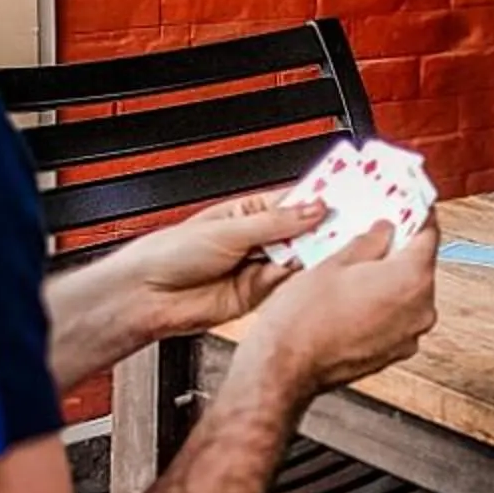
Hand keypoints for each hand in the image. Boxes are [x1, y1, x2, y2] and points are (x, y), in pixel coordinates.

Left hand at [104, 191, 328, 336]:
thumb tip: (313, 208)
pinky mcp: (257, 294)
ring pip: (298, 257)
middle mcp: (255, 238)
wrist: (147, 296)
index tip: (343, 196)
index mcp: (246, 213)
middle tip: (346, 222)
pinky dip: (300, 277)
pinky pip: (287, 283)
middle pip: (300, 230)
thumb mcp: (228, 230)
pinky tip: (308, 268)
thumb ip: (274, 223)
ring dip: (312, 252)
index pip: (291, 201)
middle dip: (320, 227)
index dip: (317, 199)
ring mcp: (257, 266)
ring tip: (330, 244)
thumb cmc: (170, 253)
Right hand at [233, 217, 441, 401]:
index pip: (429, 234)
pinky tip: (354, 298)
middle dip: (399, 249)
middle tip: (376, 233)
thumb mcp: (333, 263)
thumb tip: (383, 232)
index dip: (417, 215)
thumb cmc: (302, 322)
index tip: (411, 206)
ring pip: (408, 294)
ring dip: (389, 279)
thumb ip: (368, 241)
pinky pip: (396, 318)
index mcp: (411, 280)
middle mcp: (420, 311)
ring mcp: (409, 336)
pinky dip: (382, 305)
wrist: (283, 369)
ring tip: (357, 269)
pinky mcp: (394, 353)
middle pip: (420, 266)